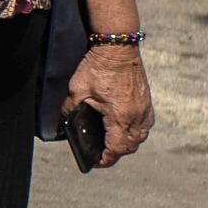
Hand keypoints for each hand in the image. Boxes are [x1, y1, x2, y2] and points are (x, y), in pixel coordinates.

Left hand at [68, 37, 153, 162]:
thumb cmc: (98, 67)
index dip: (106, 159)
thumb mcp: (77, 90)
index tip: (97, 162)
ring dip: (127, 143)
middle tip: (101, 153)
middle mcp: (137, 115)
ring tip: (112, 142)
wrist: (117, 46)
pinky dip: (135, 131)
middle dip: (116, 153)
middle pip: (130, 146)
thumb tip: (61, 127)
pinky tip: (124, 127)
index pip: (117, 149)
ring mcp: (145, 108)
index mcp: (120, 116)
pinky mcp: (147, 101)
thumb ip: (69, 111)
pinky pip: (145, 125)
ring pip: (140, 137)